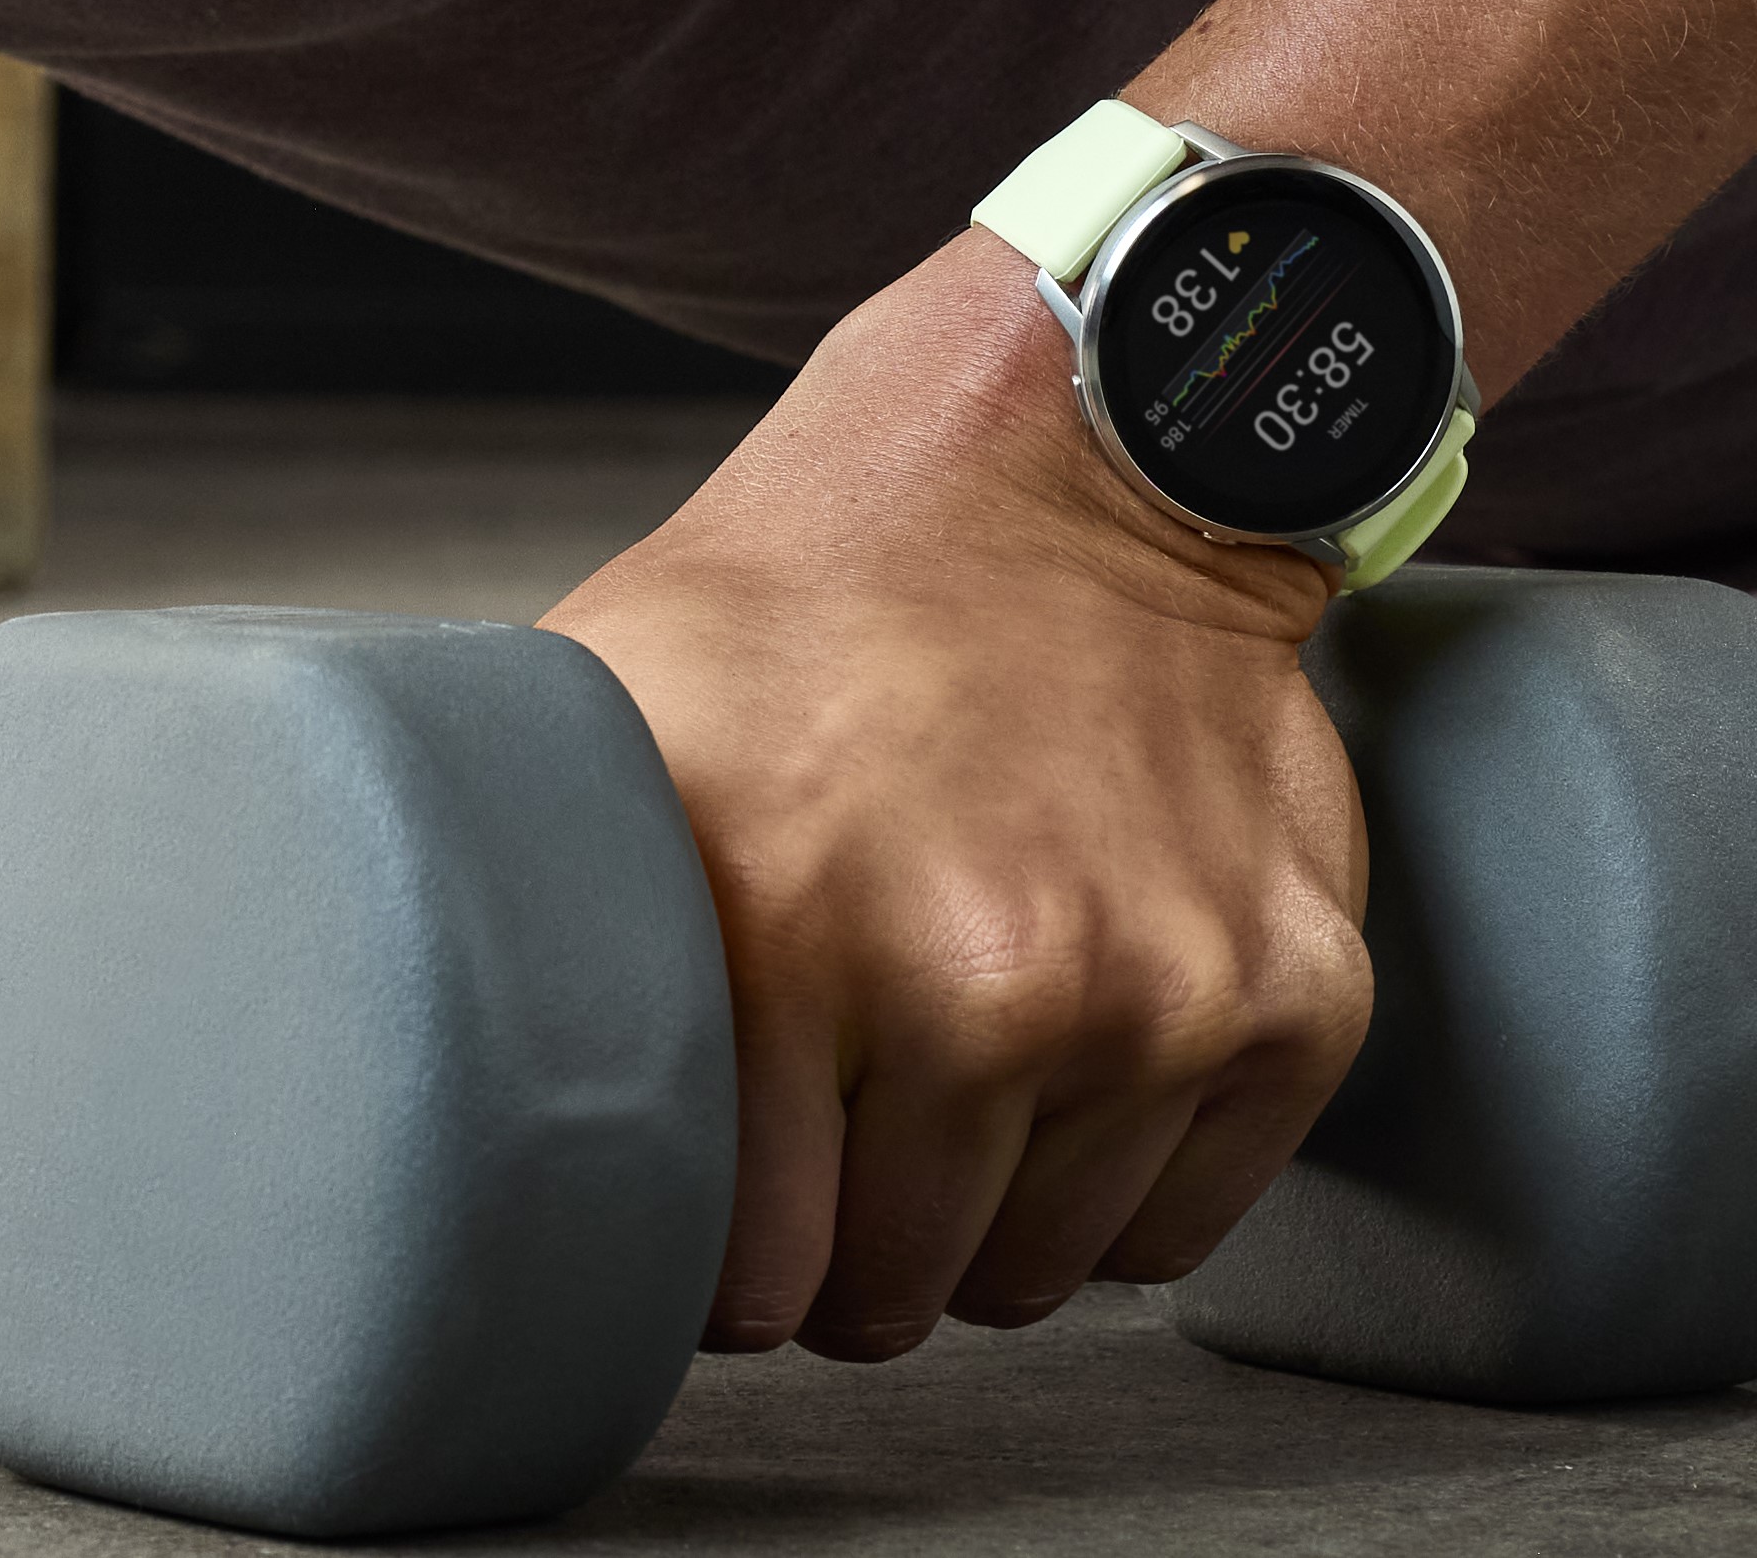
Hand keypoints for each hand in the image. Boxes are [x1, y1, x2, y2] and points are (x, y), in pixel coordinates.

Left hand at [534, 252, 1367, 1361]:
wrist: (1074, 463)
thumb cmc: (819, 595)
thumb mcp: (606, 708)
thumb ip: (545, 913)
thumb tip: (459, 1092)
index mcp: (793, 921)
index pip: (750, 1272)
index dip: (723, 1256)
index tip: (721, 1205)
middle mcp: (992, 977)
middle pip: (890, 1293)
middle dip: (845, 1248)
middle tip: (829, 1139)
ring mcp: (1164, 995)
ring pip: (1037, 1273)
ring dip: (978, 1217)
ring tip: (940, 1082)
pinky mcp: (1297, 996)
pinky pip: (1178, 1228)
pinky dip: (1116, 1186)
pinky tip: (1063, 1073)